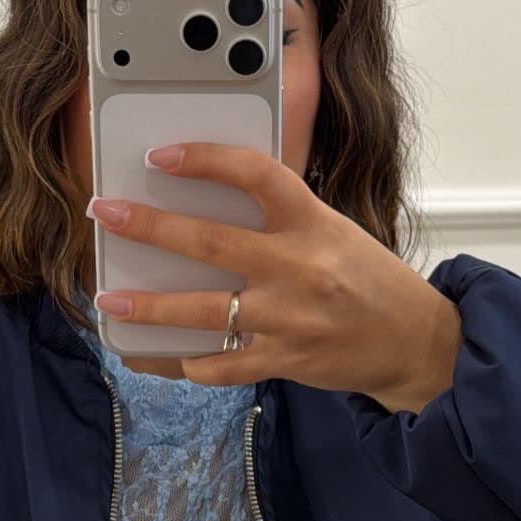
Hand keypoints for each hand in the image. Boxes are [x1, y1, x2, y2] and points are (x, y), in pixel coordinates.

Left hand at [87, 142, 460, 411]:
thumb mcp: (334, 231)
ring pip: (204, 311)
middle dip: (149, 226)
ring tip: (110, 299)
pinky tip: (161, 354)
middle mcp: (300, 268)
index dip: (206, 159)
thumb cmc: (368, 280)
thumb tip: (211, 204)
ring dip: (149, 307)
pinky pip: (222, 366)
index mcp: (313, 223)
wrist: (415, 341)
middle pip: (211, 242)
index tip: (163, 155)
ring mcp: (290, 319)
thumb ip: (281, 220)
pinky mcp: (286, 361)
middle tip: (105, 213)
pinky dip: (187, 362)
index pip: (257, 175)